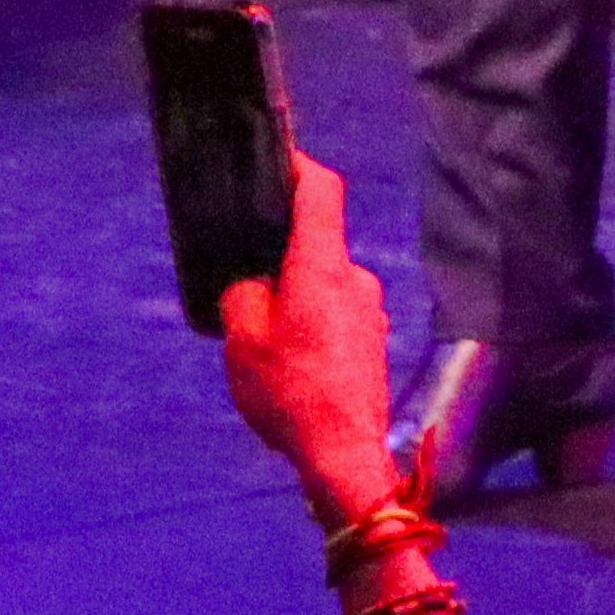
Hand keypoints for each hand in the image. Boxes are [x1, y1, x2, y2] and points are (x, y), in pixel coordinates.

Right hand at [215, 152, 407, 529]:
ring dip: (294, 299)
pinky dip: (310, 325)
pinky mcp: (371, 341)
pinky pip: (335, 315)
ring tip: (261, 340)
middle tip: (244, 284)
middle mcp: (355, 279)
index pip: (321, 191)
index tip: (278, 159)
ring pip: (323, 285)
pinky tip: (287, 363)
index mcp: (323, 266)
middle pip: (315, 244)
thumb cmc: (292, 393)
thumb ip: (242, 296)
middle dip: (279, 257)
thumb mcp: (243, 340)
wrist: (344, 454)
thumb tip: (255, 285)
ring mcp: (369, 311)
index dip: (300, 166)